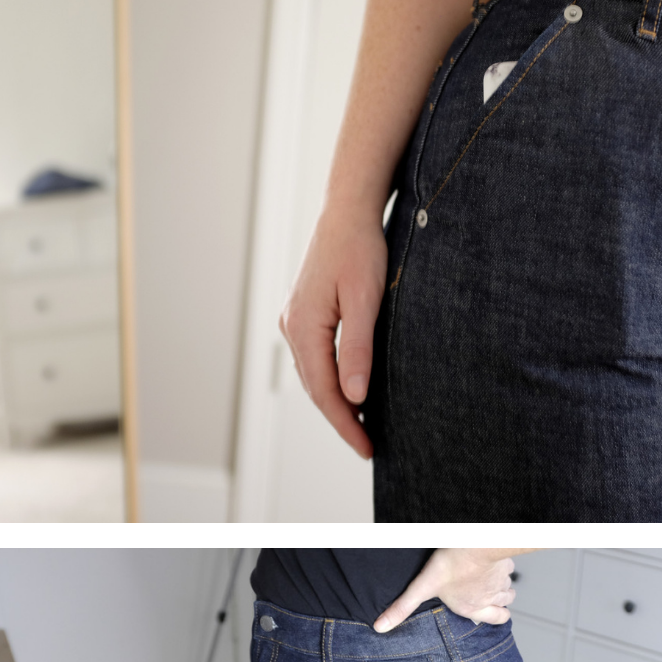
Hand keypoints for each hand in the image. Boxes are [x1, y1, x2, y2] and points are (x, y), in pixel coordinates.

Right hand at [281, 208, 387, 458]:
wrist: (348, 213)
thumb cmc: (361, 251)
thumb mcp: (367, 301)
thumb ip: (359, 349)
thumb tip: (355, 397)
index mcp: (304, 327)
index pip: (324, 391)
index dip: (346, 423)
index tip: (367, 448)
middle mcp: (292, 326)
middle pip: (315, 388)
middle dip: (341, 420)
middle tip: (369, 447)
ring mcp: (295, 320)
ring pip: (314, 375)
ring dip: (336, 403)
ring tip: (362, 427)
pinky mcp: (305, 314)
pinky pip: (316, 359)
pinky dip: (332, 381)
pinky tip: (351, 392)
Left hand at [376, 548, 530, 632]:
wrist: (474, 544)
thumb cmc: (453, 565)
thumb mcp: (422, 587)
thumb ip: (402, 608)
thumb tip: (381, 626)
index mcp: (473, 606)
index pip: (498, 619)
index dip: (497, 616)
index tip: (491, 612)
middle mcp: (491, 596)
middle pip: (505, 602)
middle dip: (498, 600)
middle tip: (487, 592)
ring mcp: (501, 581)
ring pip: (508, 587)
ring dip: (501, 585)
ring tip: (489, 578)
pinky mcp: (506, 565)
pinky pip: (508, 569)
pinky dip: (502, 567)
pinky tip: (491, 561)